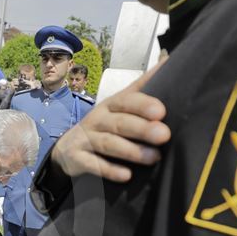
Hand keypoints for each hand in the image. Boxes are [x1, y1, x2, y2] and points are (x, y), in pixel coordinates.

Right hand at [51, 57, 169, 182]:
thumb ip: (142, 87)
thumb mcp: (119, 105)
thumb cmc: (104, 125)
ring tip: (154, 158)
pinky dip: (109, 170)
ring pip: (108, 143)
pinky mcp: (77, 158)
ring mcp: (85, 139)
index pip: (126, 101)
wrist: (68, 149)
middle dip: (142, 129)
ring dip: (131, 151)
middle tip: (164, 135)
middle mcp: (97, 119)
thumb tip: (168, 60)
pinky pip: (92, 164)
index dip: (142, 105)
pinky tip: (126, 175)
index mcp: (111, 105)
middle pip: (119, 122)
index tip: (161, 111)